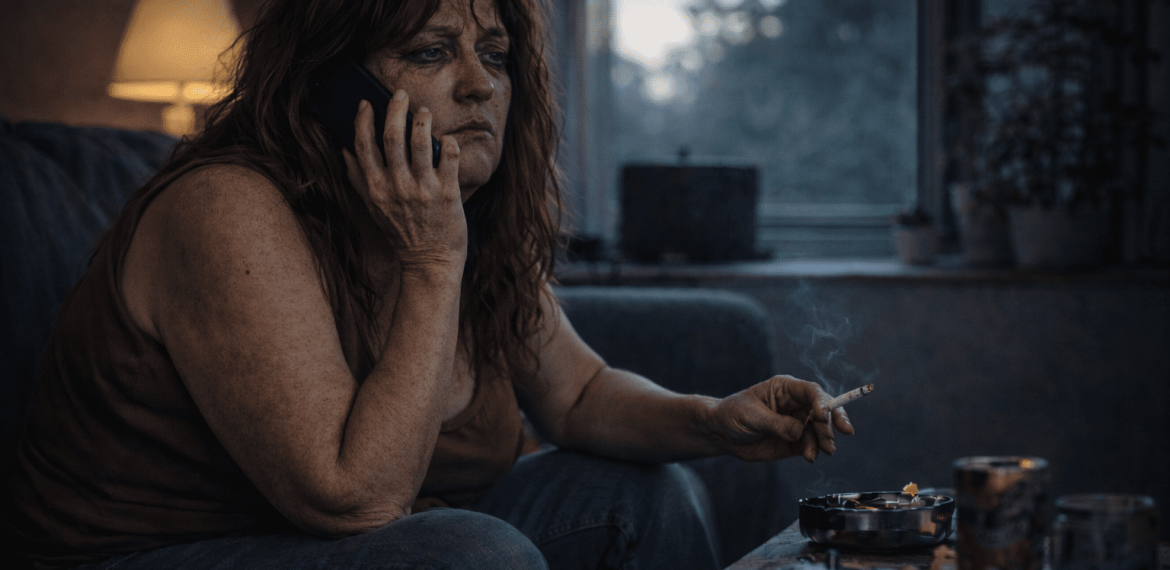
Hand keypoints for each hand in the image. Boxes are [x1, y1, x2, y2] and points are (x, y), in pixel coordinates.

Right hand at [342, 90, 465, 271]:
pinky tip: (447, 138)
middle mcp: (397, 187)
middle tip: (401, 94)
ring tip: (424, 111)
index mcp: (376, 188)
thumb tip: (344, 151)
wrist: (430, 262)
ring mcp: (423, 190)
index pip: (364, 145)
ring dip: (422, 120)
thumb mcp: (373, 208)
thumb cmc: (402, 233)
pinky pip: (449, 157)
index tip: (366, 103)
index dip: (364, 120)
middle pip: (392, 137)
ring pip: (421, 142)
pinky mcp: (448, 193)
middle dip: (395, 109)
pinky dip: (449, 142)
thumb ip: (358, 180)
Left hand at [706, 375, 854, 462]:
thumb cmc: (733, 414)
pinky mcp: (795, 441)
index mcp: (785, 388)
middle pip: (823, 410)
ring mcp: (797, 423)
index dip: (823, 402)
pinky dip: (813, 451)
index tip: (825, 416)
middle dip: (832, 423)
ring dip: (825, 440)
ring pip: (820, 430)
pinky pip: (810, 445)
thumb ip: (777, 424)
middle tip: (835, 437)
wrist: (721, 433)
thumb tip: (800, 432)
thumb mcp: (752, 416)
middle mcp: (796, 404)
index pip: (811, 392)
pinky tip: (810, 457)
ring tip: (826, 451)